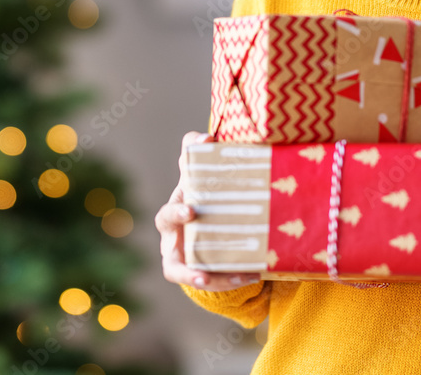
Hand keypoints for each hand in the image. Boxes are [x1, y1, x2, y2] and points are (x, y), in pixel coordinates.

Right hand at [154, 131, 261, 290]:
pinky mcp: (205, 275)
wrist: (207, 215)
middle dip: (186, 267)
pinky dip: (232, 280)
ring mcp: (187, 262)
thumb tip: (207, 136)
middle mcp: (175, 243)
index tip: (192, 211)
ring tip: (240, 278)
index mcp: (174, 215)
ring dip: (215, 281)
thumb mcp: (198, 172)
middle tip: (205, 274)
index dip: (176, 214)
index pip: (167, 217)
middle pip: (171, 260)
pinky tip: (254, 273)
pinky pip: (216, 283)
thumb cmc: (201, 191)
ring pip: (194, 279)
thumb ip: (196, 149)